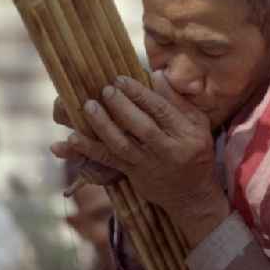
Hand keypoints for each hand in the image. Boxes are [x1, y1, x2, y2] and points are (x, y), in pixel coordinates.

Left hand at [51, 73, 229, 245]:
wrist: (191, 195)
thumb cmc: (195, 152)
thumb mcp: (197, 124)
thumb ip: (177, 100)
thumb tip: (156, 74)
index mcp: (186, 134)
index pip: (162, 110)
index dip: (140, 94)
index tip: (121, 79)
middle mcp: (168, 150)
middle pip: (142, 127)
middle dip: (122, 107)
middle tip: (105, 89)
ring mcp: (148, 164)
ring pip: (122, 144)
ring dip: (103, 126)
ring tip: (89, 107)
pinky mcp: (133, 174)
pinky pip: (109, 160)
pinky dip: (89, 149)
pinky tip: (72, 138)